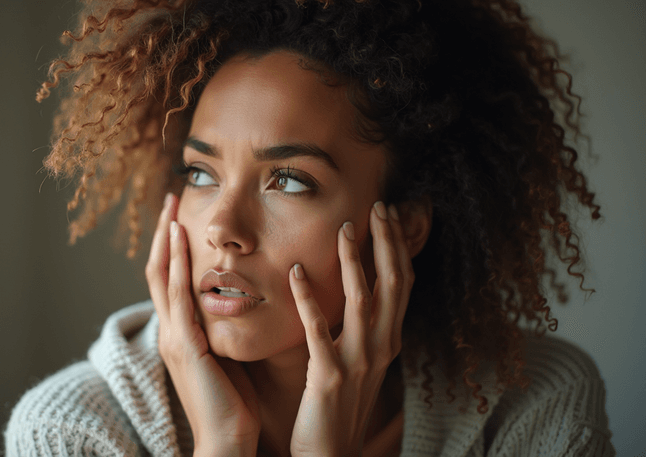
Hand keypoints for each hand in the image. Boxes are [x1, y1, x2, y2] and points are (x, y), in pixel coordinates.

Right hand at [145, 192, 260, 456]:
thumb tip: (236, 306)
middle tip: (172, 200)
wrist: (227, 440)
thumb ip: (222, 331)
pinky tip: (181, 238)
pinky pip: (176, 295)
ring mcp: (173, 336)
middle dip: (165, 234)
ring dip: (167, 239)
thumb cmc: (232, 403)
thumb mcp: (225, 357)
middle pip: (159, 271)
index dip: (174, 249)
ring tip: (173, 207)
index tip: (182, 218)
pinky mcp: (183, 344)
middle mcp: (170, 331)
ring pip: (162, 276)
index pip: (171, 282)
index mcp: (180, 334)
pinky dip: (176, 263)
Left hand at [288, 202, 413, 456]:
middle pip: (392, 284)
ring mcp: (358, 361)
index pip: (402, 284)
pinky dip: (308, 298)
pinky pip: (318, 330)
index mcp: (389, 341)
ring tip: (344, 228)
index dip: (398, 247)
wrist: (331, 451)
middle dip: (387, 242)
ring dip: (354, 261)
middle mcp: (382, 347)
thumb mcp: (363, 361)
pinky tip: (295, 272)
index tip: (389, 215)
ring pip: (363, 300)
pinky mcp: (330, 376)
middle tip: (378, 207)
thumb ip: (365, 326)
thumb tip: (363, 291)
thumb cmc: (341, 403)